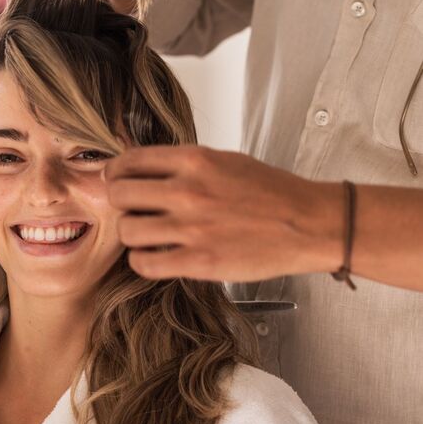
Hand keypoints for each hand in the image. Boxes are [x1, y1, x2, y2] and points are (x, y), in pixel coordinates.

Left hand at [105, 145, 343, 281]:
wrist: (308, 223)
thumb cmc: (272, 193)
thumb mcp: (226, 161)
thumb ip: (186, 165)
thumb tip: (149, 171)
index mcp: (194, 160)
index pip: (130, 161)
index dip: (115, 172)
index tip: (115, 180)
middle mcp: (188, 191)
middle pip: (119, 194)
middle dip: (119, 203)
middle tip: (129, 211)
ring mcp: (191, 227)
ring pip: (127, 231)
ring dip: (131, 235)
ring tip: (145, 236)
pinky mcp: (198, 261)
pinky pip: (145, 263)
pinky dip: (142, 261)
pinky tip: (154, 257)